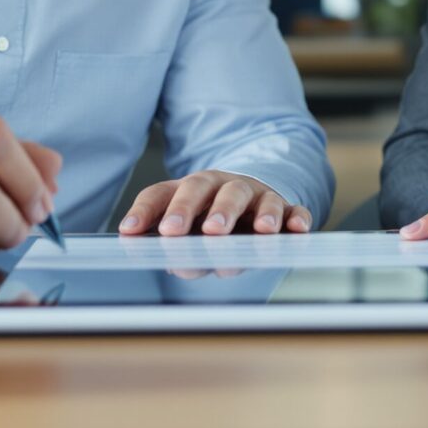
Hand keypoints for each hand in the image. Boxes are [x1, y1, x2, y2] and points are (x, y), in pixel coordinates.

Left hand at [117, 170, 311, 235]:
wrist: (249, 196)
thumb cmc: (207, 213)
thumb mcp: (180, 219)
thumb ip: (158, 230)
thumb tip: (130, 240)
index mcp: (192, 187)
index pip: (167, 193)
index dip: (153, 212)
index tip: (147, 233)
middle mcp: (224, 186)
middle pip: (218, 190)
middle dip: (216, 211)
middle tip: (211, 232)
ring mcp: (257, 196)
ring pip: (260, 198)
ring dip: (263, 214)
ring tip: (262, 231)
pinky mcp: (285, 209)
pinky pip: (294, 210)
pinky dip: (297, 218)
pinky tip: (297, 229)